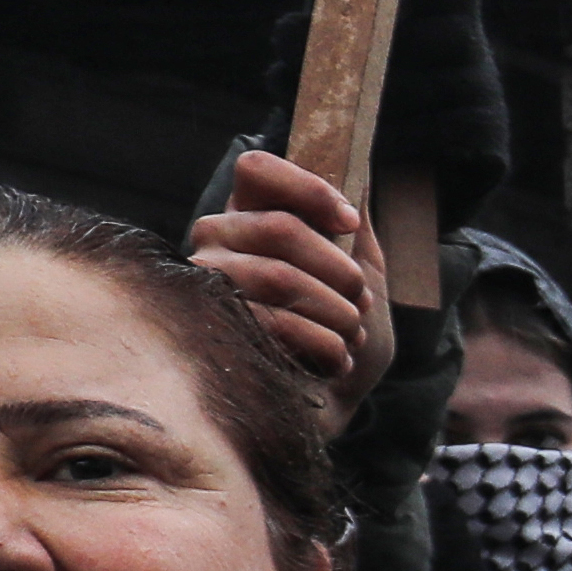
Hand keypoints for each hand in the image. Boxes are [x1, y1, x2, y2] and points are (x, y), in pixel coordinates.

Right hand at [196, 152, 394, 428]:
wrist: (333, 404)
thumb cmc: (344, 335)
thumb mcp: (364, 274)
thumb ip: (356, 224)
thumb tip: (359, 166)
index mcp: (251, 215)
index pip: (257, 170)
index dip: (308, 188)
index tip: (349, 222)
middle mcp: (217, 242)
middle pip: (279, 226)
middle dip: (339, 270)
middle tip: (362, 303)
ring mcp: (206, 285)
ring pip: (276, 276)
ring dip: (336, 312)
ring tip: (352, 335)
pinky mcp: (210, 332)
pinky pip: (271, 323)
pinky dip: (323, 344)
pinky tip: (336, 360)